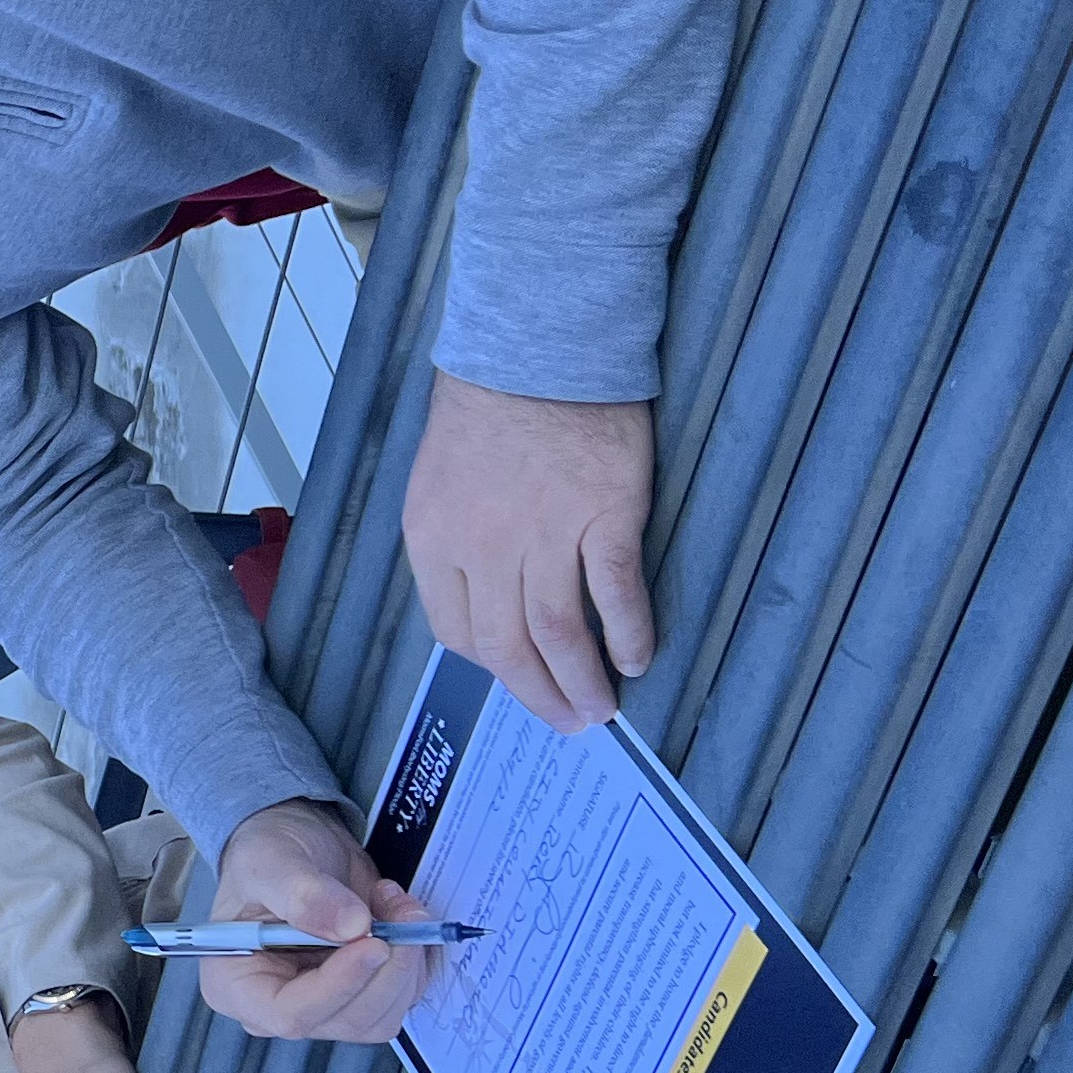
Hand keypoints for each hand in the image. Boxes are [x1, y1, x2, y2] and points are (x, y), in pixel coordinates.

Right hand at [203, 802, 437, 1043]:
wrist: (300, 847)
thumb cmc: (266, 855)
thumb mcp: (269, 862)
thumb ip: (302, 894)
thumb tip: (352, 926)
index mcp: (237, 985)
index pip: (290, 1013)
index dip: (336, 987)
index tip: (373, 944)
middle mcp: (281, 1006)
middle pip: (346, 1019)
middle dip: (385, 969)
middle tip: (400, 912)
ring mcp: (326, 1005)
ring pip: (382, 1015)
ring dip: (405, 962)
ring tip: (396, 905)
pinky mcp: (363, 994)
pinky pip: (403, 996)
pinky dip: (415, 959)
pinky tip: (399, 917)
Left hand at [404, 374, 656, 731]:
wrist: (537, 349)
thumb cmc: (486, 411)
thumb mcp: (439, 483)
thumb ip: (454, 544)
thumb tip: (485, 603)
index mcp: (434, 539)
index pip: (456, 631)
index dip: (490, 665)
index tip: (516, 681)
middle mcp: (484, 547)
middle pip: (508, 646)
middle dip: (537, 695)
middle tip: (567, 722)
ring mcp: (546, 534)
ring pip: (560, 632)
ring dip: (582, 681)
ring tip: (601, 709)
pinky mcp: (604, 516)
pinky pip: (616, 593)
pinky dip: (629, 634)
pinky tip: (638, 658)